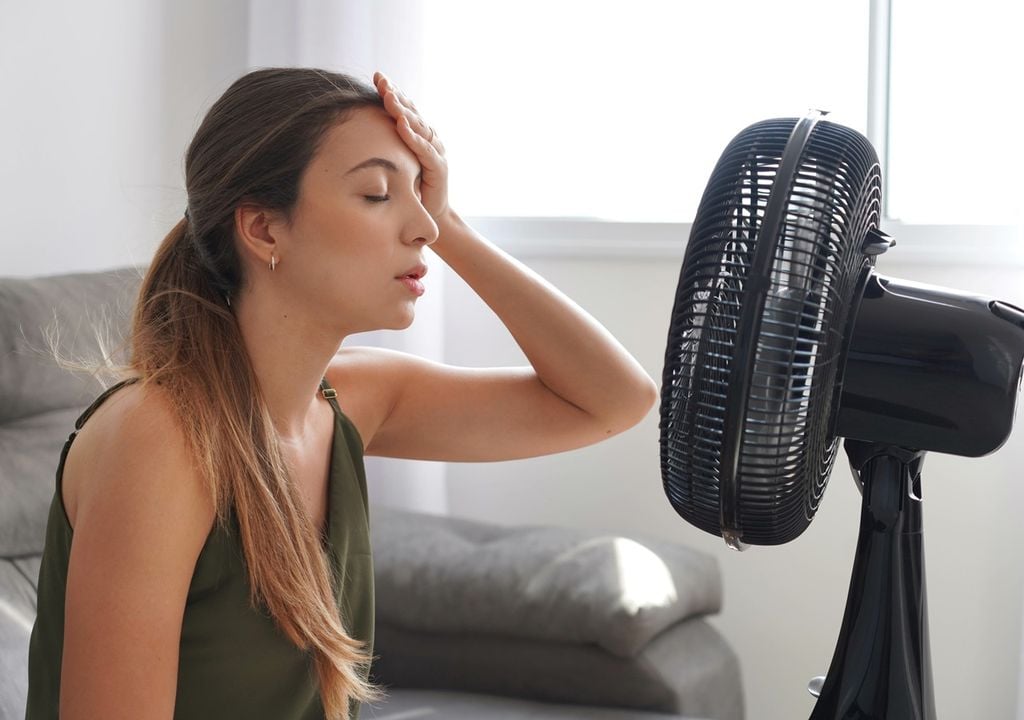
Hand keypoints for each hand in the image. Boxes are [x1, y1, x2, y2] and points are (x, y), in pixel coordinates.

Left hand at [373, 71, 448, 220]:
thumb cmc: (410, 189)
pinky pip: (424, 149)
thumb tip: (354, 133)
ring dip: (403, 111)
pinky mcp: (438, 168)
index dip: (392, 92)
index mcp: (418, 136)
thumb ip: (384, 148)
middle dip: (395, 94)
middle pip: (412, 112)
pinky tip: (401, 125)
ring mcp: (436, 152)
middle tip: (381, 79)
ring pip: (418, 126)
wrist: (431, 215)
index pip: (405, 109)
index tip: (377, 77)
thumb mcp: (394, 164)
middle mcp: (429, 140)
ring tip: (388, 97)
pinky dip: (413, 136)